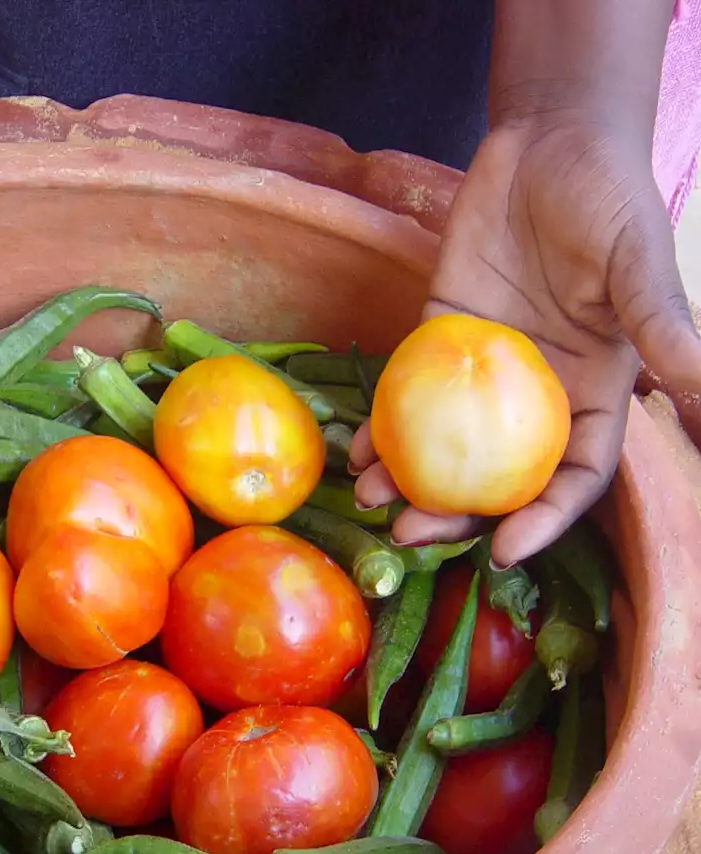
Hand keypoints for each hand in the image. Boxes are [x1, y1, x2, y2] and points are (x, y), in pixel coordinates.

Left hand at [350, 115, 700, 566]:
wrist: (547, 141)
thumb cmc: (608, 195)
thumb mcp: (638, 258)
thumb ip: (660, 322)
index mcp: (594, 389)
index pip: (574, 475)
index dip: (545, 520)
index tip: (504, 552)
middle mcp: (536, 392)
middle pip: (497, 475)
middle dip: (458, 515)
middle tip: (411, 535)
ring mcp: (481, 370)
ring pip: (444, 444)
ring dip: (408, 481)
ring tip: (370, 501)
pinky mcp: (437, 337)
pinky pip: (406, 393)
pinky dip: (382, 425)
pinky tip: (354, 450)